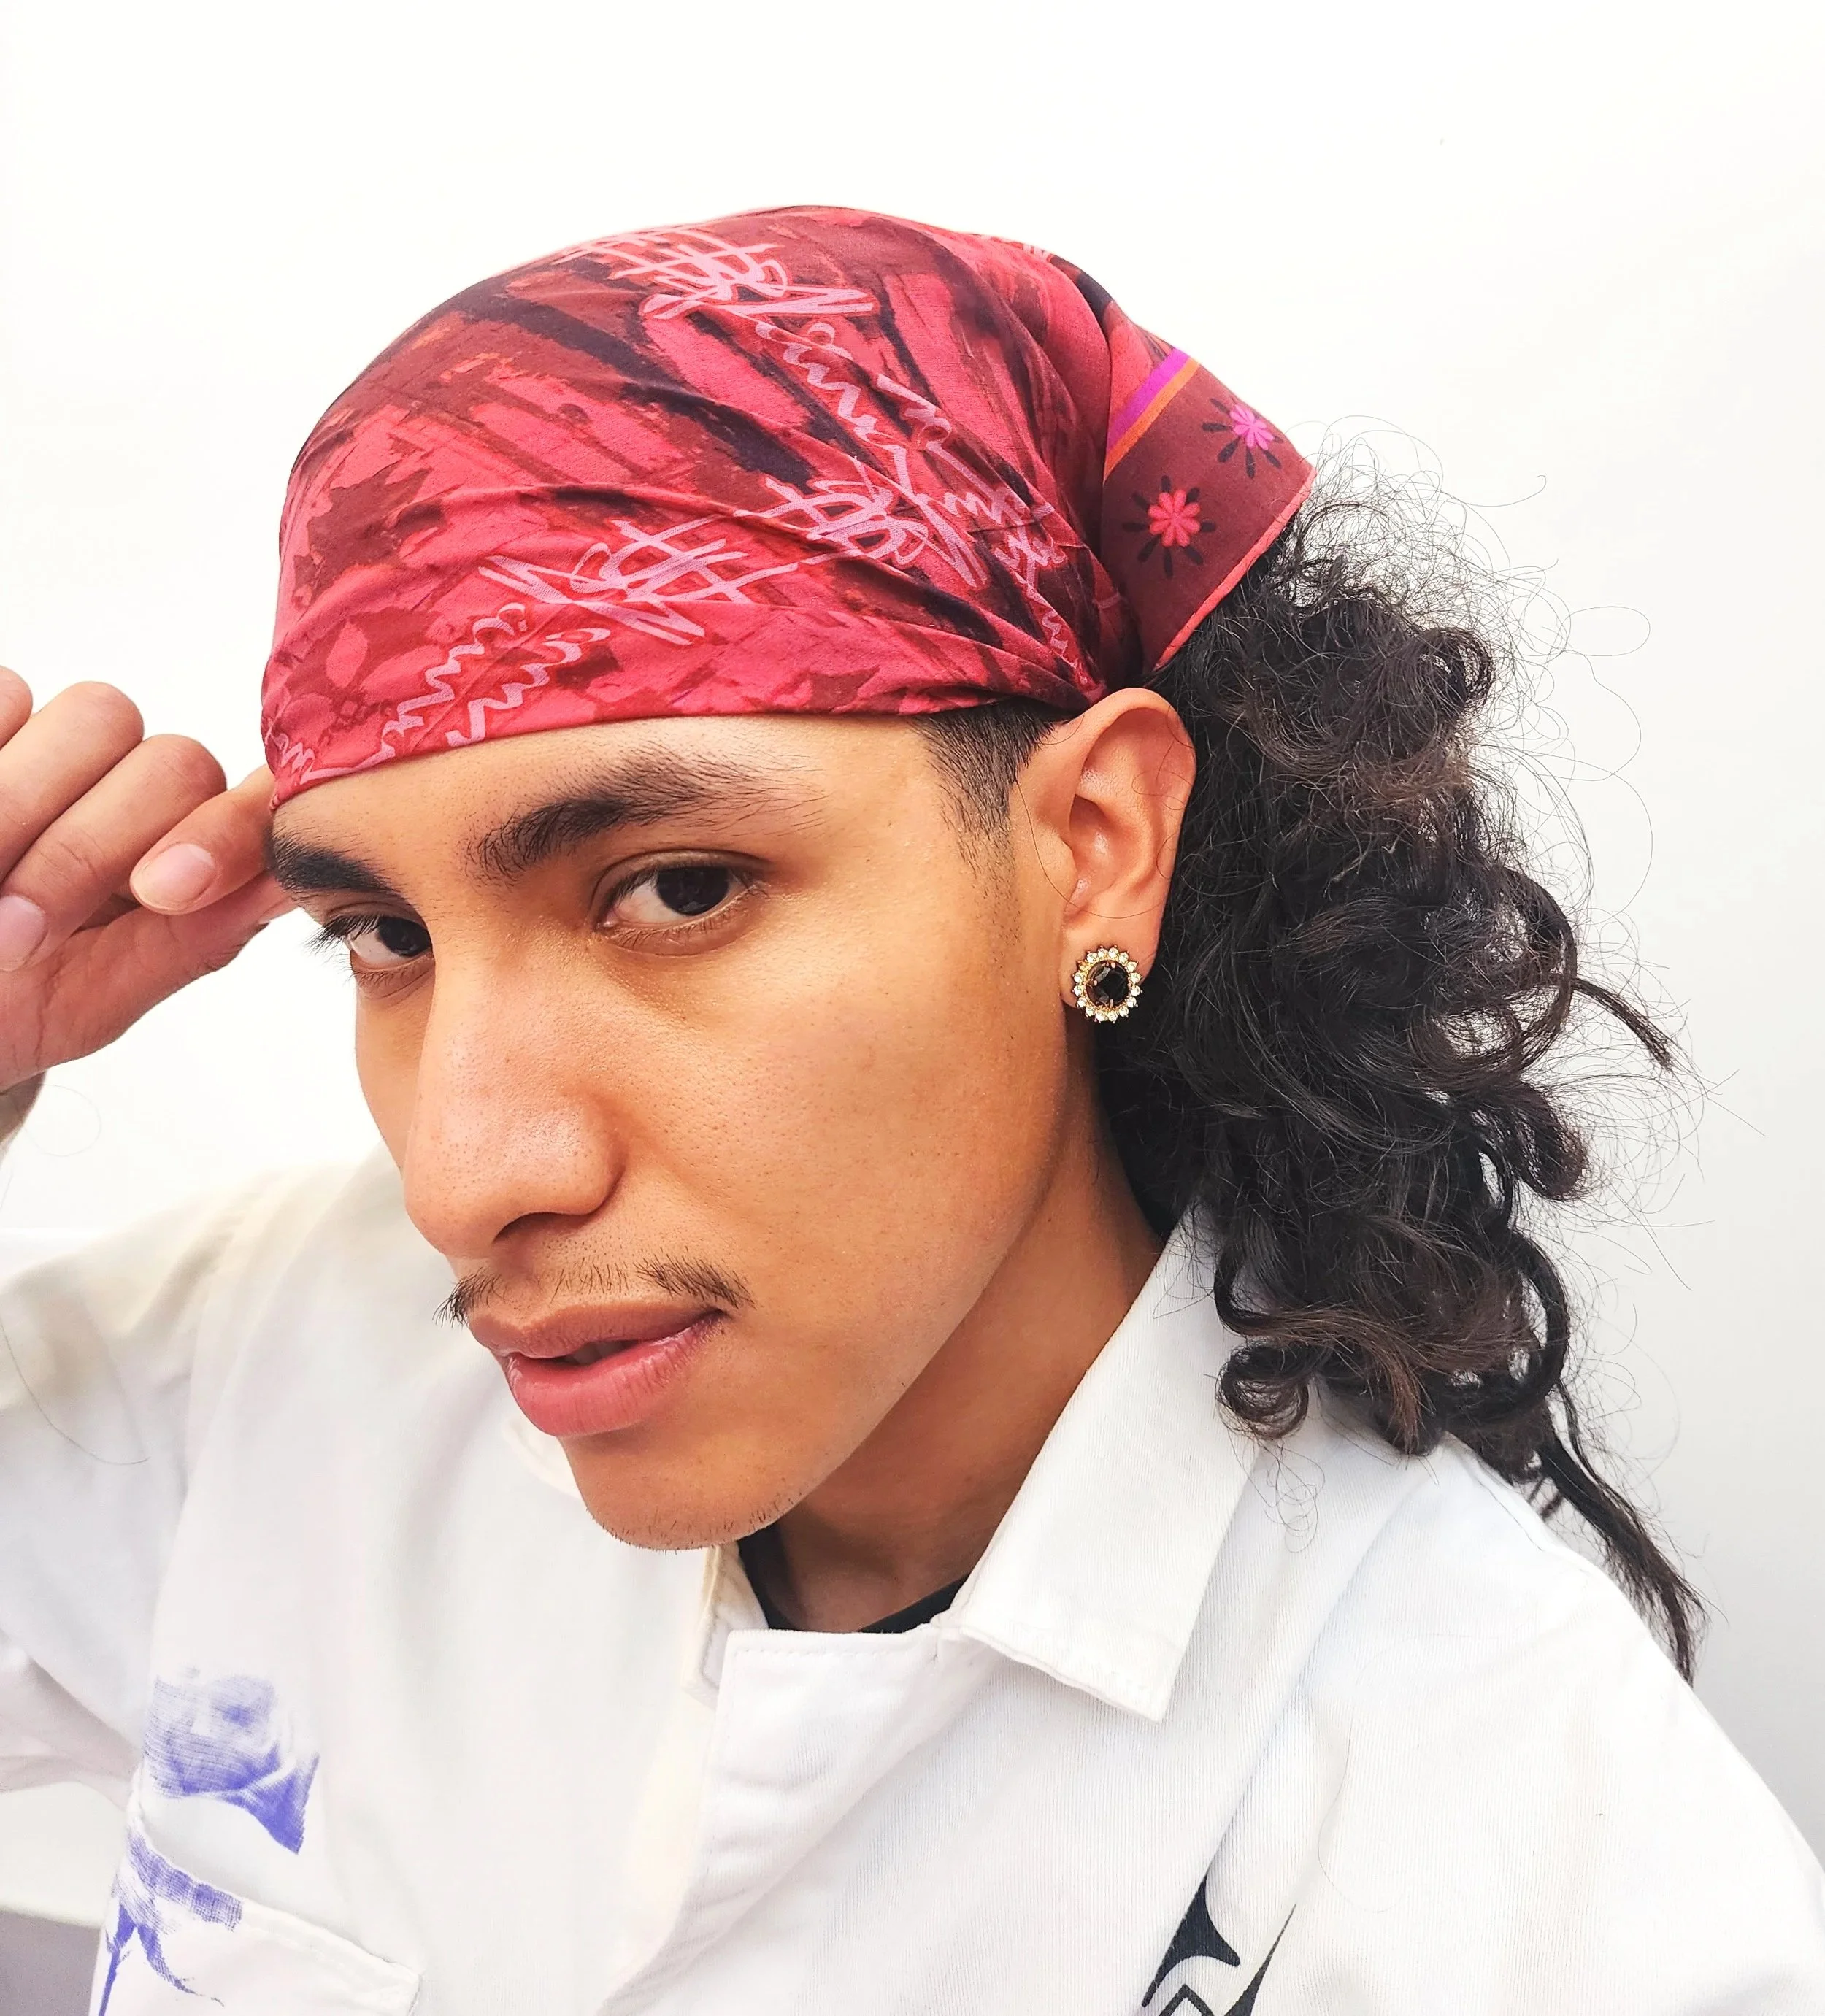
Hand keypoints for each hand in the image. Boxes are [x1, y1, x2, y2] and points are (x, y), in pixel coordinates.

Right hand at [0, 667, 290, 1094]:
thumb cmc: (11, 1002)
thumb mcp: (94, 996)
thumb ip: (194, 938)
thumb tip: (288, 884)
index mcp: (194, 851)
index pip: (247, 814)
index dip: (217, 838)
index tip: (161, 892)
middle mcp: (144, 784)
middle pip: (172, 763)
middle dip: (87, 849)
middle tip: (16, 934)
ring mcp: (70, 740)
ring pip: (97, 716)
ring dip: (23, 802)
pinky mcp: (0, 709)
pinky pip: (9, 693)